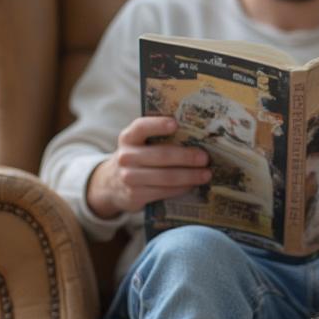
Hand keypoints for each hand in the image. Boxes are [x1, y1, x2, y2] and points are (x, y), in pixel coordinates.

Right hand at [86, 116, 211, 217]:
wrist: (112, 184)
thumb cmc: (137, 159)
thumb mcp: (138, 145)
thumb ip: (157, 138)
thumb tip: (195, 136)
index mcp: (128, 137)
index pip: (142, 127)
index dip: (158, 125)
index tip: (176, 124)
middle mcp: (126, 156)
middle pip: (161, 155)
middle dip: (186, 157)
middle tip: (205, 158)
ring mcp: (129, 177)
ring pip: (166, 176)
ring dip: (189, 176)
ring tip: (206, 174)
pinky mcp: (135, 195)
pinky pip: (164, 191)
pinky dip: (181, 188)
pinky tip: (192, 185)